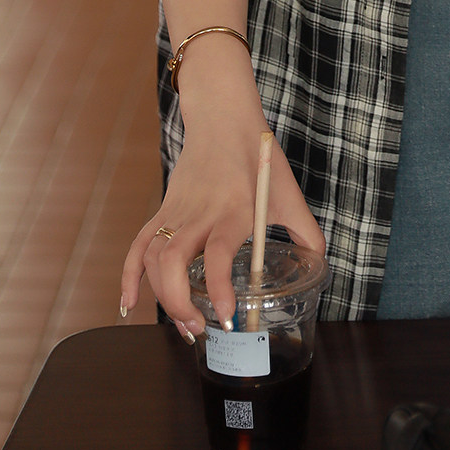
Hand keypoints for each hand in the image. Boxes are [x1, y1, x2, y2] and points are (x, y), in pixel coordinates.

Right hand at [119, 114, 324, 340]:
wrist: (223, 120)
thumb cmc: (257, 157)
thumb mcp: (288, 193)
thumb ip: (306, 230)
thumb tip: (319, 262)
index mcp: (234, 210)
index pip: (219, 253)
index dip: (219, 288)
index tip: (228, 316)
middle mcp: (200, 213)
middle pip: (174, 262)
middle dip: (181, 303)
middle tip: (201, 328)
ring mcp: (177, 213)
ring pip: (154, 258)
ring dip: (162, 297)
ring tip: (185, 325)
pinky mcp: (163, 211)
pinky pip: (138, 245)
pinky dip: (129, 276)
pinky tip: (130, 304)